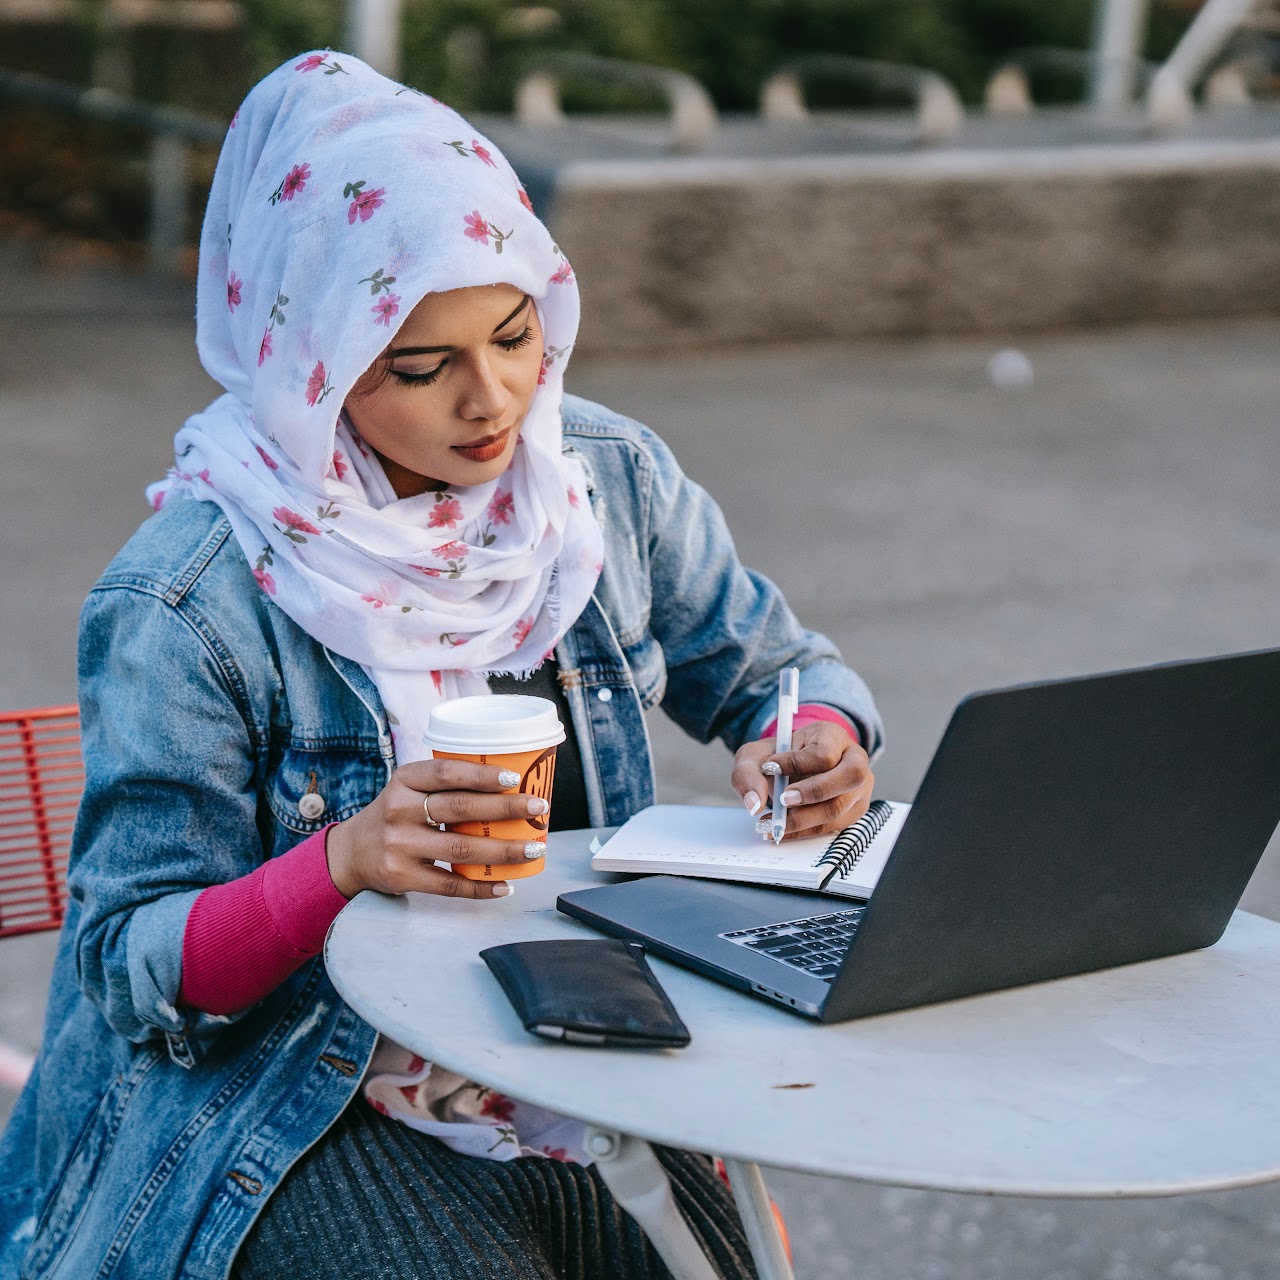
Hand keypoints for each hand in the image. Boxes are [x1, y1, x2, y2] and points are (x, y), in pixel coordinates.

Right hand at [325, 758, 548, 899]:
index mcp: (404, 780)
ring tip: (534, 848)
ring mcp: (399, 846)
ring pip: (460, 849)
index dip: (482, 774)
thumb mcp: (409, 789)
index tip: (514, 777)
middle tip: (539, 809)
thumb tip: (511, 788)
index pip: (446, 773)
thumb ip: (445, 787)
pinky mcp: (402, 877)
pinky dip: (480, 887)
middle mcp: (399, 810)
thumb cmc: (397, 815)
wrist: (351, 853)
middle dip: (506, 808)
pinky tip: (505, 884)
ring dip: (503, 851)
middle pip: (460, 809)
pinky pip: (449, 885)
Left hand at [731, 721, 873, 840]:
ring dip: (802, 819)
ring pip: (838, 808)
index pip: (825, 752)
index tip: (770, 768)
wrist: (790, 768)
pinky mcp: (853, 811)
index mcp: (834, 736)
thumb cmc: (777, 758)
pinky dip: (803, 831)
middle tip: (781, 800)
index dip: (797, 763)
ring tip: (771, 822)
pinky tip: (781, 829)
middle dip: (812, 792)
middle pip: (849, 777)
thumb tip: (754, 804)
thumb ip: (748, 773)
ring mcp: (859, 788)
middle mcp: (856, 760)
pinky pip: (832, 826)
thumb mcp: (756, 756)